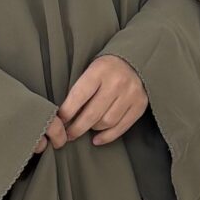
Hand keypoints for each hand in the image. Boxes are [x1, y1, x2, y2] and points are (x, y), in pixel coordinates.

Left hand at [32, 55, 147, 151]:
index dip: (67, 112)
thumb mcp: (91, 68)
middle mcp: (117, 82)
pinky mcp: (140, 105)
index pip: (79, 96)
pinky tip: (96, 139)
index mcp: (100, 70)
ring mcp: (131, 94)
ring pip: (106, 122)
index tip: (59, 121)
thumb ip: (80, 88)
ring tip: (84, 128)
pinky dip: (107, 137)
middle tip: (66, 135)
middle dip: (76, 128)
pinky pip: (122, 127)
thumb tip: (63, 115)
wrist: (135, 61)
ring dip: (92, 129)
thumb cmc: (105, 68)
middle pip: (93, 114)